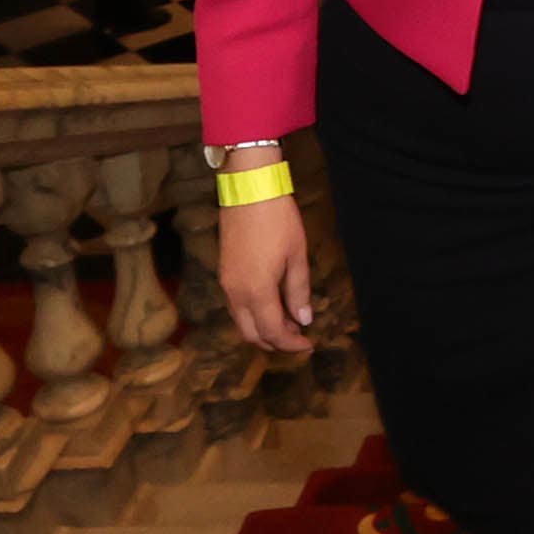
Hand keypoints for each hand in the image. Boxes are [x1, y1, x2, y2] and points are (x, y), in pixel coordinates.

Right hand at [217, 193, 314, 356]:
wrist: (248, 189)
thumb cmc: (277, 219)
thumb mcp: (296, 256)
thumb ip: (298, 291)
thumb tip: (304, 319)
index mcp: (256, 291)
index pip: (273, 332)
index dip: (292, 344)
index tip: (309, 344)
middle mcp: (236, 293)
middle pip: (252, 334)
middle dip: (275, 343)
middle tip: (298, 338)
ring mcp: (226, 283)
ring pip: (241, 321)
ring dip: (263, 329)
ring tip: (289, 321)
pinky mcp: (224, 272)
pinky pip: (236, 306)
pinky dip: (254, 314)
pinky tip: (272, 304)